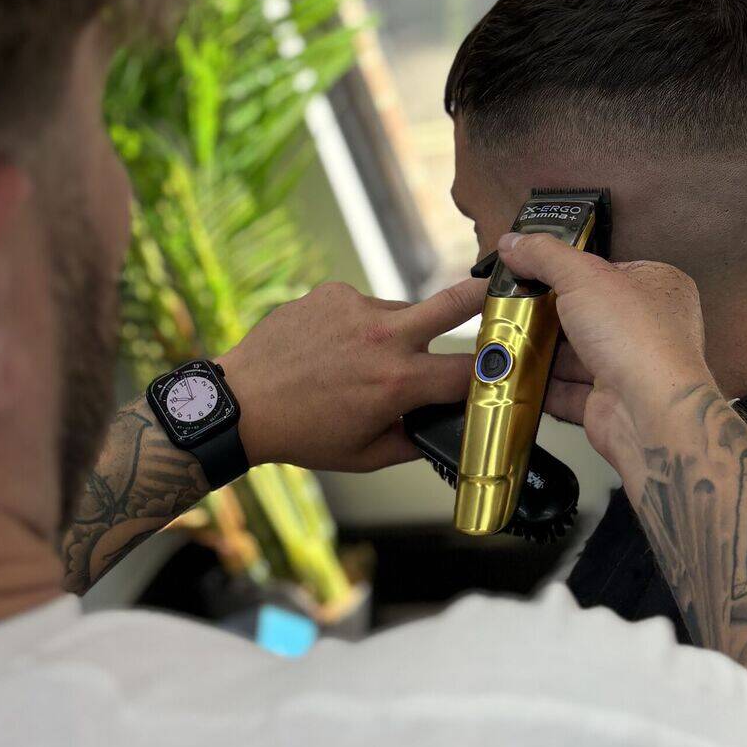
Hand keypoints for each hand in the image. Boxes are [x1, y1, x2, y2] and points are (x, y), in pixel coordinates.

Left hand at [222, 278, 483, 471]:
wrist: (241, 402)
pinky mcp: (335, 291)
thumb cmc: (303, 434)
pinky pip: (365, 305)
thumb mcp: (367, 456)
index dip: (492, 372)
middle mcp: (384, 337)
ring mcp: (358, 308)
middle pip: (457, 302)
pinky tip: (335, 347)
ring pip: (404, 312)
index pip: (470, 371)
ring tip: (362, 361)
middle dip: (487, 295)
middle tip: (504, 290)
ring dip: (400, 332)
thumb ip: (415, 439)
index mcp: (398, 382)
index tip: (505, 367)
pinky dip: (360, 324)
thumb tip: (447, 425)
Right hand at [496, 231, 707, 473]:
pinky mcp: (608, 402)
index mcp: (656, 284)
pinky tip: (515, 373)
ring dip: (541, 348)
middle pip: (585, 312)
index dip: (567, 267)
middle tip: (510, 303)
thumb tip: (516, 241)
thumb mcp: (583, 276)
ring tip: (505, 336)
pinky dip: (541, 383)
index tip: (530, 266)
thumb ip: (545, 255)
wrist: (650, 413)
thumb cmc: (639, 338)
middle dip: (548, 312)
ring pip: (574, 353)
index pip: (605, 268)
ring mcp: (628, 365)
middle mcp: (647, 325)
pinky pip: (567, 389)